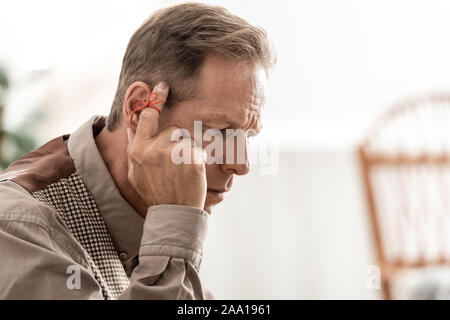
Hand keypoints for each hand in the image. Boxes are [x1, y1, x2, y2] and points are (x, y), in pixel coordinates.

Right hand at [127, 82, 206, 209]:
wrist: (174, 213)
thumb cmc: (155, 193)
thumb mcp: (136, 174)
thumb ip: (133, 149)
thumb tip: (131, 127)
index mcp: (138, 151)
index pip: (147, 117)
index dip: (156, 99)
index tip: (163, 86)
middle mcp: (153, 149)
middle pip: (172, 130)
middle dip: (176, 142)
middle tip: (176, 164)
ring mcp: (173, 152)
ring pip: (185, 140)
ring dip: (187, 152)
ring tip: (183, 172)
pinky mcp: (191, 157)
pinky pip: (197, 149)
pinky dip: (198, 160)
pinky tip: (192, 174)